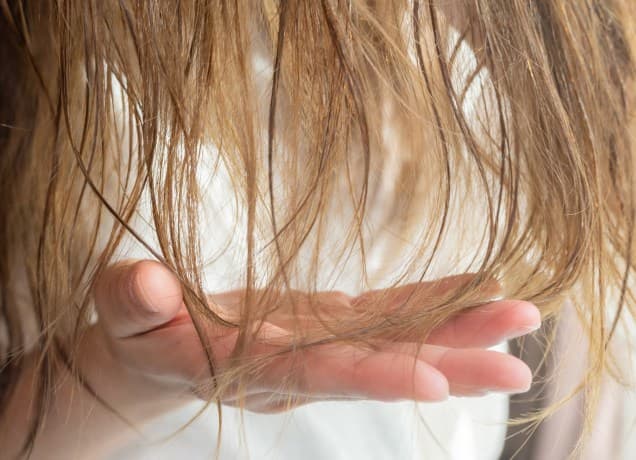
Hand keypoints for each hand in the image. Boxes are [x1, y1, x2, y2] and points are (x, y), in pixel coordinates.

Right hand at [88, 260, 539, 414]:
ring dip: (455, 332)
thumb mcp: (120, 315)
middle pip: (377, 365)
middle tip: (515, 366)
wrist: (154, 350)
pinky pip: (382, 311)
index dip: (373, 378)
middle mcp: (296, 360)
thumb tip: (148, 283)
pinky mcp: (322, 319)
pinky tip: (469, 291)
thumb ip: (131, 302)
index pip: (317, 375)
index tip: (435, 381)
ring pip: (392, 338)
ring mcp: (316, 340)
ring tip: (515, 323)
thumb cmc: (134, 335)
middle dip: (446, 365)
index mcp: (249, 365)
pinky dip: (427, 300)